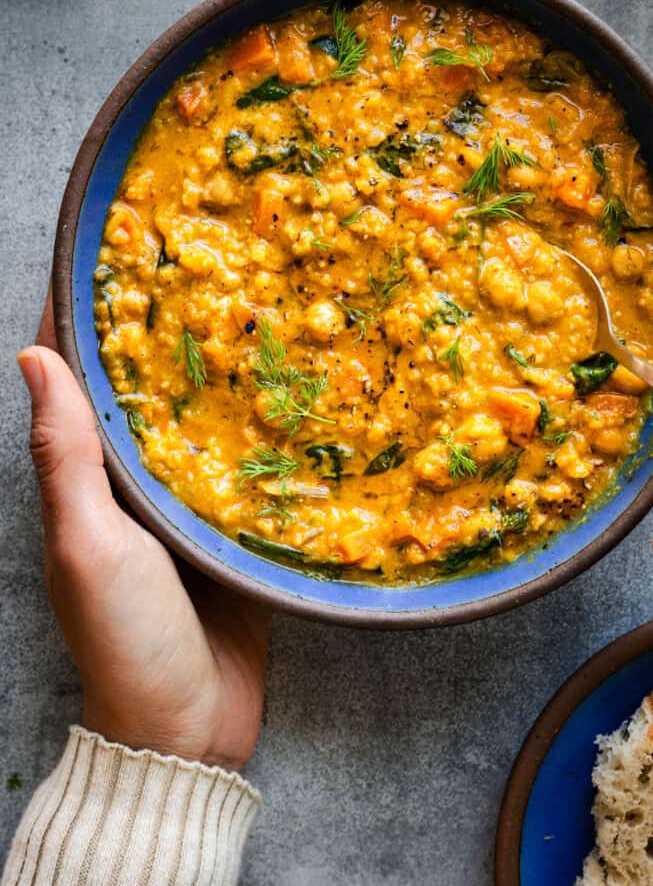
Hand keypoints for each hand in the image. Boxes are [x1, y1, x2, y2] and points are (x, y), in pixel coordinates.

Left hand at [17, 296, 268, 769]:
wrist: (187, 727)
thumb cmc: (126, 639)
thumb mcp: (89, 545)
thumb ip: (66, 457)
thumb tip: (30, 356)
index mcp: (86, 480)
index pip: (75, 379)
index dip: (83, 317)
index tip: (110, 252)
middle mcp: (133, 482)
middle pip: (143, 389)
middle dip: (164, 328)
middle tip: (203, 260)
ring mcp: (188, 504)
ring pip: (199, 418)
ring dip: (218, 368)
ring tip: (256, 304)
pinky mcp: (235, 527)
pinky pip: (248, 463)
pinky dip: (262, 424)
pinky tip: (296, 388)